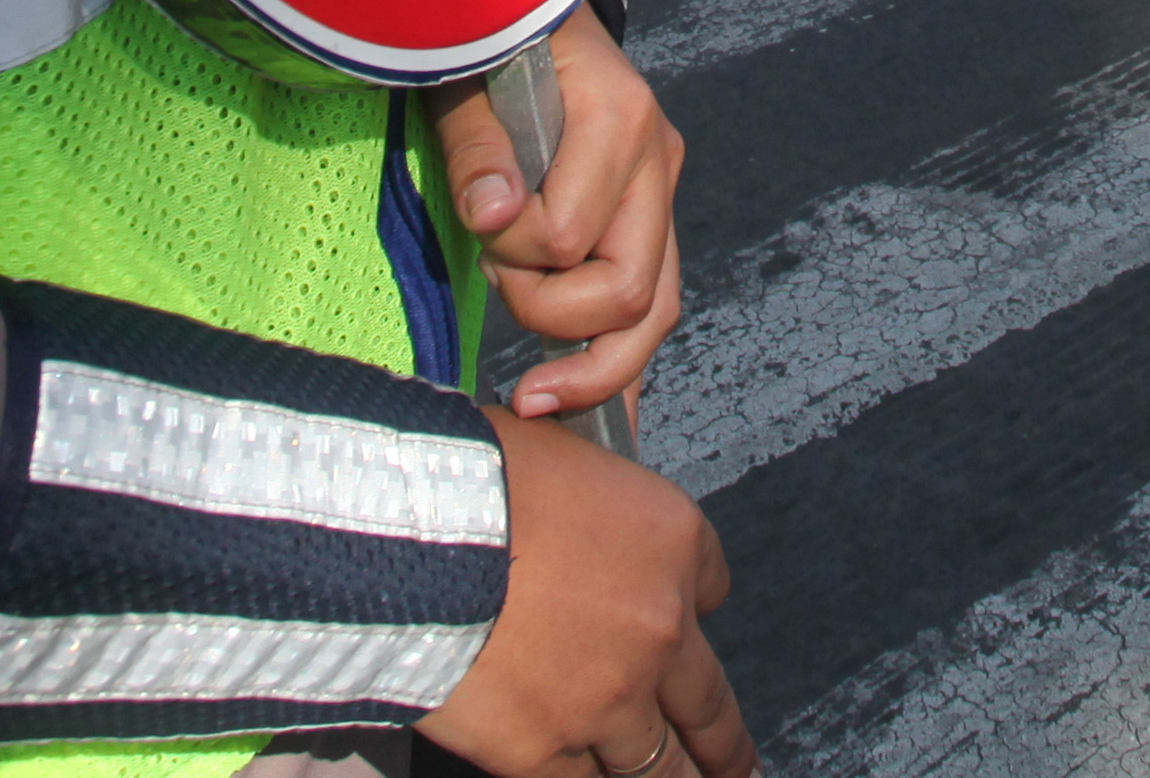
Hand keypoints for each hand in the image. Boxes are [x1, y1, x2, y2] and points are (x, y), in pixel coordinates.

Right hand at [414, 410, 753, 777]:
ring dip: (673, 777)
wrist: (408, 540)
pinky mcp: (544, 749)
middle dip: (727, 746)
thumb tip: (614, 408)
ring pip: (658, 765)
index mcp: (672, 539)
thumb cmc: (471, 478)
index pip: (714, 586)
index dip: (695, 606)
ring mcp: (606, 698)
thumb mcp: (562, 434)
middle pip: (710, 705)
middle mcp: (657, 627)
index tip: (691, 629)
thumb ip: (601, 448)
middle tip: (741, 766)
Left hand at [423, 12, 683, 419]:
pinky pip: (648, 305)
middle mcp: (658, 160)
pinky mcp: (649, 216)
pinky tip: (586, 409)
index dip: (512, 251)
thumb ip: (478, 147)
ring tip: (533, 394)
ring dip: (592, 366)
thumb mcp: (466, 77)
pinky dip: (615, 363)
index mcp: (620, 118)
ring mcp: (661, 192)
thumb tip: (492, 219)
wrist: (526, 7)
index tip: (475, 223)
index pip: (569, 236)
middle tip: (497, 286)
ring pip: (655, 313)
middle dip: (551, 316)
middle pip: (630, 291)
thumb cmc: (489, 41)